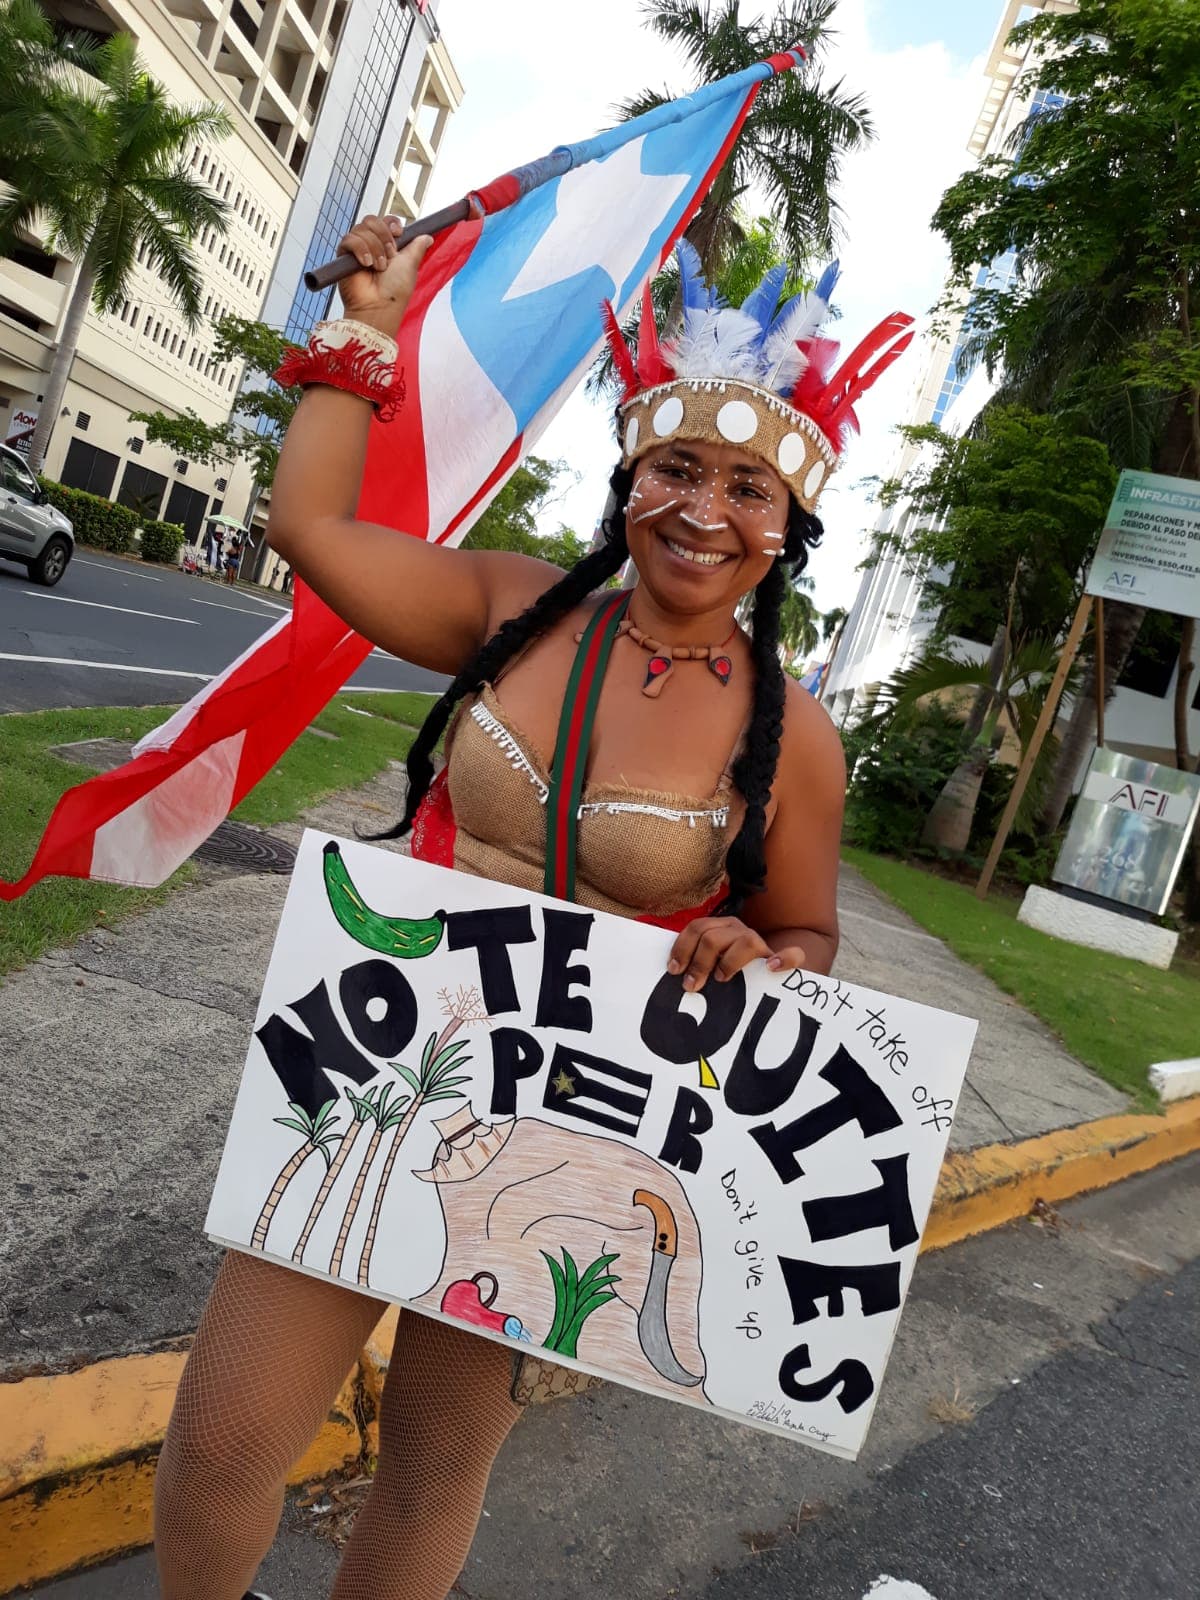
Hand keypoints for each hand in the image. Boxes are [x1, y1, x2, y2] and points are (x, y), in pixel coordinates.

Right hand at [336, 214, 432, 335]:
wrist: (379, 306)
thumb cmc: (395, 291)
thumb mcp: (410, 264)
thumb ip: (417, 247)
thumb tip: (427, 236)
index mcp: (387, 245)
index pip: (385, 221)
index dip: (390, 223)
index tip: (398, 233)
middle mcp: (371, 245)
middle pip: (372, 220)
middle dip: (383, 236)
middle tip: (389, 256)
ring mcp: (357, 250)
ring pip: (361, 229)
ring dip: (374, 247)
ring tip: (378, 267)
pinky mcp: (344, 256)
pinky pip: (349, 240)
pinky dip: (360, 249)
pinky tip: (366, 264)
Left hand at [667, 917, 805, 991]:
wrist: (769, 971)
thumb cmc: (729, 972)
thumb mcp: (710, 963)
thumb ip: (695, 962)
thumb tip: (672, 973)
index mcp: (720, 928)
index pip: (697, 927)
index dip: (682, 948)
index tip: (673, 970)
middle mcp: (739, 931)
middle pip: (714, 937)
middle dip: (699, 962)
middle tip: (691, 986)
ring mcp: (760, 943)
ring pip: (746, 941)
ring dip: (729, 962)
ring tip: (721, 979)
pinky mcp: (782, 959)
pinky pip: (792, 955)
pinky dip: (783, 959)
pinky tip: (770, 968)